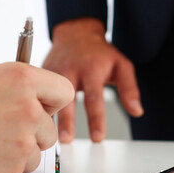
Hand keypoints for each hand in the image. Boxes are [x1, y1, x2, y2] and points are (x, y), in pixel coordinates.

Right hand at [0, 63, 73, 172]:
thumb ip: (1, 86)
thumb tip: (13, 95)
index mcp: (20, 78)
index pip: (62, 92)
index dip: (49, 103)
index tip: (38, 108)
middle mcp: (27, 108)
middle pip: (49, 130)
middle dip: (30, 134)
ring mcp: (20, 141)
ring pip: (35, 155)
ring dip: (15, 154)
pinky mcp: (9, 170)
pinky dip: (0, 171)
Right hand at [43, 18, 142, 142]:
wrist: (76, 32)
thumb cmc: (100, 53)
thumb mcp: (121, 65)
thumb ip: (129, 89)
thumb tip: (137, 111)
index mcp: (91, 70)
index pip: (94, 99)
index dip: (96, 120)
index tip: (97, 137)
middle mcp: (70, 70)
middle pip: (67, 99)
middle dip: (67, 121)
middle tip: (67, 139)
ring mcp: (53, 71)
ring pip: (48, 96)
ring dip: (47, 116)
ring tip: (45, 135)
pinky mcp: (41, 73)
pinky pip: (38, 92)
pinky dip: (37, 107)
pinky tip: (36, 122)